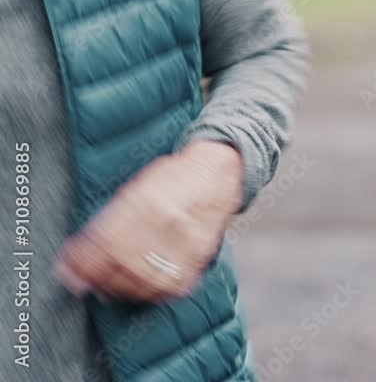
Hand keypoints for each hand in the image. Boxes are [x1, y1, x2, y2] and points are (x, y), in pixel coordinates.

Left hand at [53, 141, 243, 303]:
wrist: (215, 175)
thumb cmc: (171, 178)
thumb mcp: (137, 186)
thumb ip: (110, 218)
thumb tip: (78, 251)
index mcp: (148, 199)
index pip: (108, 238)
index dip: (83, 259)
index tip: (67, 270)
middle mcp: (167, 222)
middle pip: (123, 262)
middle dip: (97, 276)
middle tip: (83, 281)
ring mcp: (186, 242)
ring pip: (144, 279)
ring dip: (118, 287)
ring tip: (106, 286)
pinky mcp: (198, 258)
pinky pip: (169, 287)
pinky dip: (148, 292)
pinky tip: (136, 287)